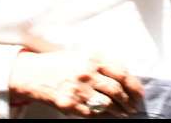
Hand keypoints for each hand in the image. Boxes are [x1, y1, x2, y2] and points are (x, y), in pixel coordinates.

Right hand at [9, 49, 143, 117]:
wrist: (32, 74)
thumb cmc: (58, 64)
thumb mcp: (80, 55)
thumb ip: (101, 64)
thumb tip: (124, 78)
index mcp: (91, 58)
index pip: (122, 73)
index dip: (134, 86)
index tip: (139, 93)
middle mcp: (86, 73)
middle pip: (117, 90)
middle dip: (129, 101)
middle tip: (133, 106)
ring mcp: (79, 90)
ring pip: (109, 104)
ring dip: (120, 111)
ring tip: (124, 112)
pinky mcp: (72, 105)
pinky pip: (95, 113)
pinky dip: (104, 115)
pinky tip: (108, 115)